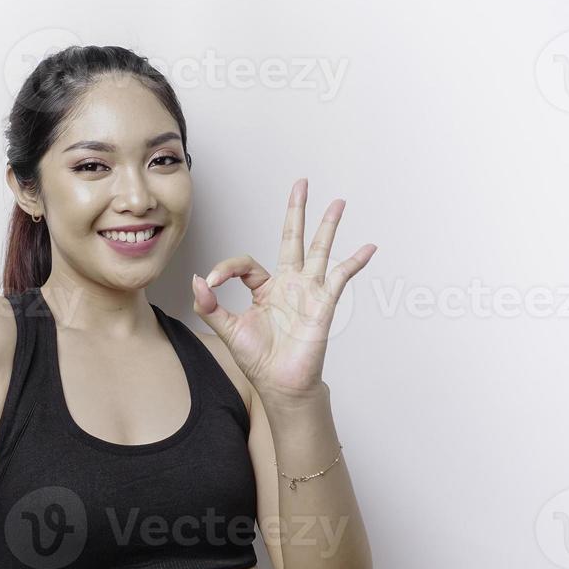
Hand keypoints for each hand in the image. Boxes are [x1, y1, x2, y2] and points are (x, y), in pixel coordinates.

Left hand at [192, 177, 376, 404]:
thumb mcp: (228, 329)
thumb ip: (211, 305)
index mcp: (265, 288)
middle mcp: (289, 284)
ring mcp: (308, 291)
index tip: (212, 283)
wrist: (280, 385)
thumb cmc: (259, 359)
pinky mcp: (323, 303)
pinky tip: (368, 248)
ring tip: (338, 203)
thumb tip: (199, 280)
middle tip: (302, 183)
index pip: (246, 263)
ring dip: (328, 226)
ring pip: (318, 250)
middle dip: (296, 210)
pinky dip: (354, 262)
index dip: (226, 269)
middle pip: (292, 238)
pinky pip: (340, 277)